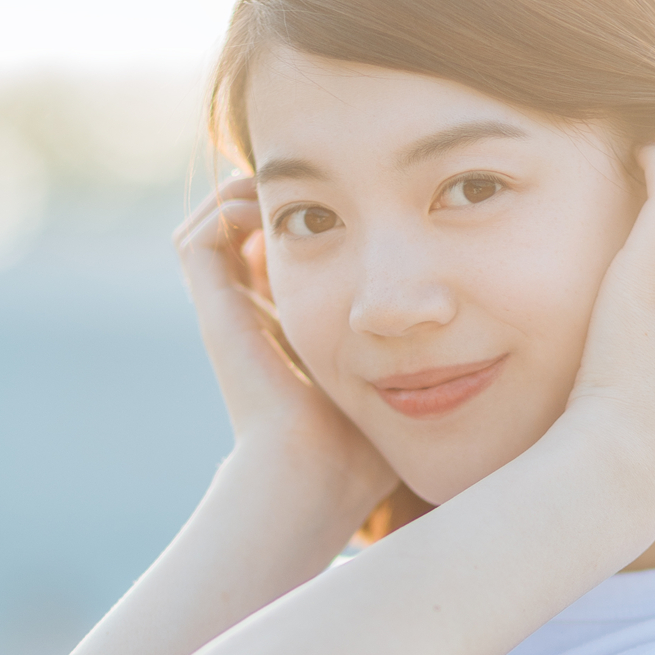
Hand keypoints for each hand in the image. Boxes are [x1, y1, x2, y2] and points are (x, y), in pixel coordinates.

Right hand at [176, 178, 397, 513]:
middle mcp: (251, 316)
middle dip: (281, 197)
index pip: (283, 257)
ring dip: (246, 194)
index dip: (312, 221)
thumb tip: (456, 321)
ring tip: (292, 182)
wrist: (313, 473)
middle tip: (323, 180)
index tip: (355, 201)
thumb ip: (416, 353)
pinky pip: (197, 239)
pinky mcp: (215, 311)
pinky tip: (276, 204)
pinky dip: (226, 209)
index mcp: (289, 330)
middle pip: (244, 234)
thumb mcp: (398, 382)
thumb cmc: (363, 445)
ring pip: (212, 227)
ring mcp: (227, 312)